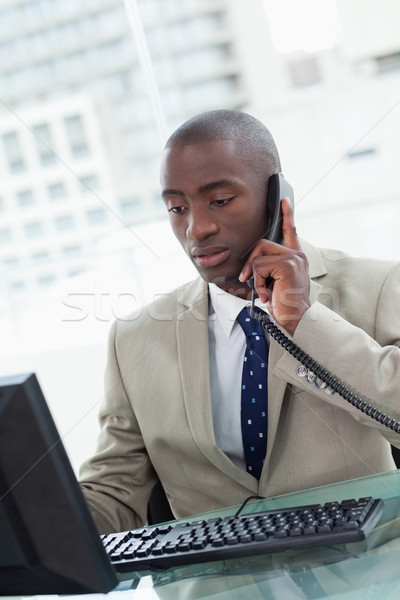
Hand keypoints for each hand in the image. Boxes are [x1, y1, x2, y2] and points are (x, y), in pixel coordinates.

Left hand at [239, 197, 309, 335]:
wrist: (295, 320)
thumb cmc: (284, 305)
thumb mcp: (273, 282)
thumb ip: (268, 268)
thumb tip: (252, 261)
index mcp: (295, 257)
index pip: (291, 231)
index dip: (288, 215)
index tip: (285, 200)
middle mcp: (297, 255)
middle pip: (262, 244)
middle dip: (250, 262)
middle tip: (247, 279)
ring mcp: (294, 259)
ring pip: (259, 256)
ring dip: (254, 276)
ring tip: (263, 291)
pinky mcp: (287, 265)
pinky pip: (260, 267)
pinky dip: (257, 283)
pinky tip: (267, 295)